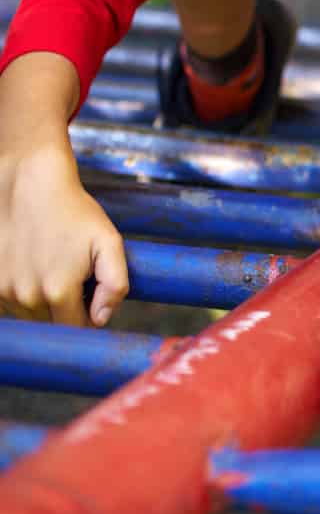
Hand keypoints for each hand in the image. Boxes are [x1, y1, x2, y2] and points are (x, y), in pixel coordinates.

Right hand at [0, 138, 127, 326]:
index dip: (87, 316)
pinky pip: (9, 300)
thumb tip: (102, 319)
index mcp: (58, 291)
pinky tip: (32, 264)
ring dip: (41, 299)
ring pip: (28, 313)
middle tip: (73, 274)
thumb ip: (114, 284)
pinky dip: (21, 290)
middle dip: (65, 307)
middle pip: (50, 323)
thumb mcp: (108, 241)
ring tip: (51, 264)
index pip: (75, 328)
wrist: (30, 185)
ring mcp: (3, 290)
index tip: (91, 298)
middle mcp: (26, 297)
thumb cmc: (74, 212)